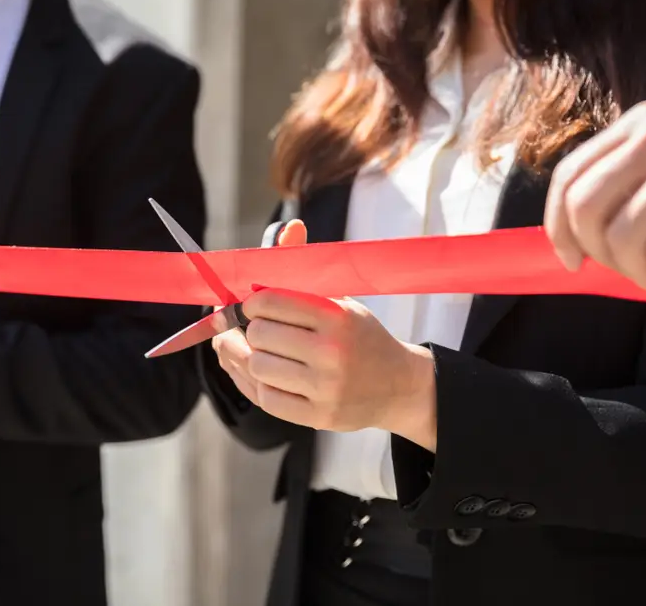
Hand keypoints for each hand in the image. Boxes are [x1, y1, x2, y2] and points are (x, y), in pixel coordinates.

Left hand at [212, 221, 437, 449]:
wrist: (399, 386)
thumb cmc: (360, 336)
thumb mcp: (341, 298)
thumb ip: (308, 266)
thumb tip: (289, 227)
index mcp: (337, 316)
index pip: (270, 301)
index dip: (251, 302)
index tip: (253, 305)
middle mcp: (332, 352)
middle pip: (259, 334)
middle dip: (249, 329)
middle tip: (252, 329)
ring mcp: (326, 388)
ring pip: (256, 366)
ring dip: (246, 357)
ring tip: (249, 349)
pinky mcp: (319, 416)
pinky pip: (266, 399)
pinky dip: (255, 384)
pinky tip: (259, 373)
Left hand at [546, 102, 645, 296]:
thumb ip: (622, 194)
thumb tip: (566, 244)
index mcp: (641, 125)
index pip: (570, 177)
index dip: (559, 226)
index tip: (572, 260)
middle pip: (586, 208)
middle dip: (602, 255)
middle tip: (636, 272)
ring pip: (624, 238)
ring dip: (644, 275)